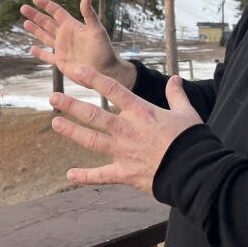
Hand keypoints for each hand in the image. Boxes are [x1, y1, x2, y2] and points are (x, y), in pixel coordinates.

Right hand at [20, 0, 135, 88]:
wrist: (106, 71)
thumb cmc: (104, 50)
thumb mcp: (97, 30)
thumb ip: (89, 15)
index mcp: (72, 26)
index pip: (56, 12)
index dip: (46, 5)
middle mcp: (65, 36)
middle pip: (47, 22)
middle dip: (35, 15)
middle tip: (23, 8)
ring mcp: (62, 49)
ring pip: (45, 37)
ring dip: (35, 30)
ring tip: (24, 23)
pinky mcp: (61, 62)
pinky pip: (47, 57)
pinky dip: (39, 53)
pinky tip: (32, 48)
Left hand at [49, 65, 202, 195]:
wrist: (194, 172)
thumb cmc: (192, 141)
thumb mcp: (187, 113)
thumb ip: (177, 95)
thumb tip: (175, 79)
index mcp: (141, 112)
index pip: (112, 89)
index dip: (92, 78)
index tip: (75, 70)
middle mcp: (127, 130)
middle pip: (94, 115)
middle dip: (71, 105)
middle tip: (53, 98)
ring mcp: (123, 153)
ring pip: (91, 140)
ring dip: (72, 132)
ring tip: (55, 123)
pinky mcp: (124, 174)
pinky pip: (101, 176)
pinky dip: (85, 176)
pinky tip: (69, 175)